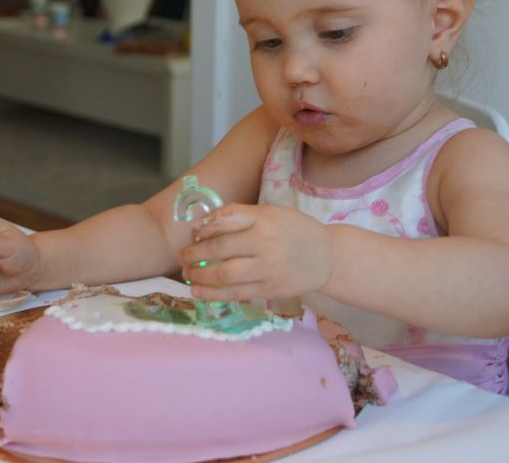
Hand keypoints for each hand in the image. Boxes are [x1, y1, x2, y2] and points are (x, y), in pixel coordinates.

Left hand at [178, 204, 332, 300]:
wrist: (326, 257)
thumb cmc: (295, 231)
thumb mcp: (272, 213)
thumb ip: (241, 217)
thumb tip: (204, 226)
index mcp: (265, 220)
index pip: (226, 221)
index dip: (204, 228)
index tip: (194, 233)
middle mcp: (265, 244)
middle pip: (220, 249)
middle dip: (195, 254)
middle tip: (182, 256)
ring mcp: (268, 269)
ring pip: (224, 274)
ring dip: (199, 276)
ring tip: (187, 274)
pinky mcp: (269, 290)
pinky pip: (235, 293)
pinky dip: (213, 294)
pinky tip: (198, 292)